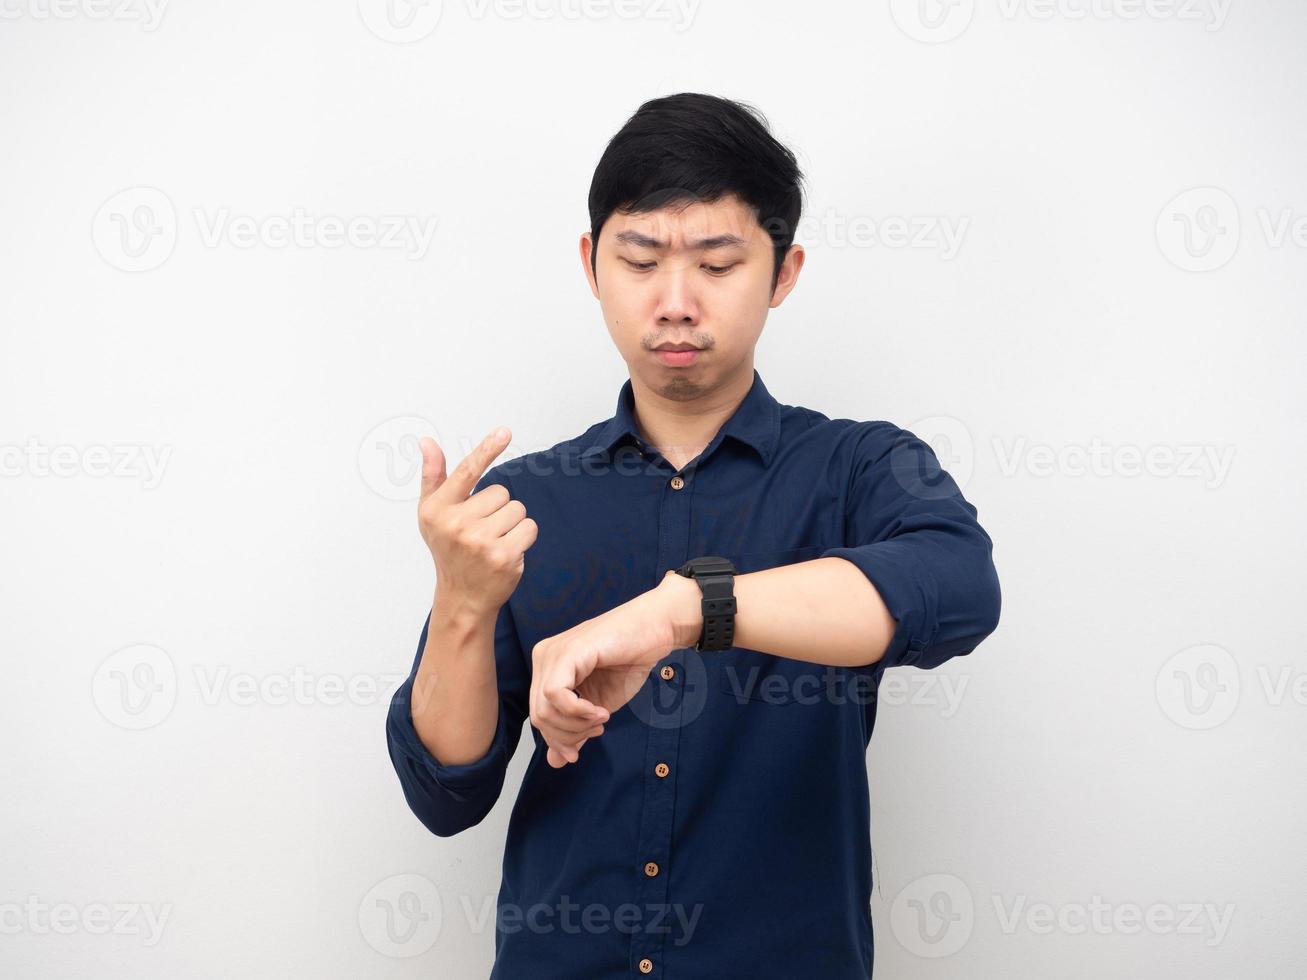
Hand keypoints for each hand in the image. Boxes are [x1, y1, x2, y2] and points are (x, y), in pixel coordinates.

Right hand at [418, 427, 535, 617]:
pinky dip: (523, 538)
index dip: (487, 449)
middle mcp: (457, 524)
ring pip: (518, 509)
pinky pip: (529, 527)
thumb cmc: (448, 549)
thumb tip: (427, 441)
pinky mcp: (504, 556)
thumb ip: (434, 477)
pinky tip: (506, 551)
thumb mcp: (433, 514)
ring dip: (512, 524)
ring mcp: (481, 542)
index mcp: (438, 509)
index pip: (467, 471)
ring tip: (493, 542)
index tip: (504, 431)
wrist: (462, 597)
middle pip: (501, 492)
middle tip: (482, 531)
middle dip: (498, 509)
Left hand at [530, 571, 701, 767]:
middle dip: (568, 735)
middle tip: (596, 732)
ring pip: (544, 710)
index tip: (584, 745)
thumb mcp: (598, 706)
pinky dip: (578, 712)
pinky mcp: (567, 653)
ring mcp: (553, 653)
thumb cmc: (630, 660)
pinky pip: (556, 696)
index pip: (539, 716)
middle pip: (539, 717)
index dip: (559, 739)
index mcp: (548, 668)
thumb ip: (575, 729)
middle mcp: (544, 657)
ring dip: (575, 726)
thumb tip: (556, 761)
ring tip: (600, 719)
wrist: (656, 630)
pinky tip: (600, 711)